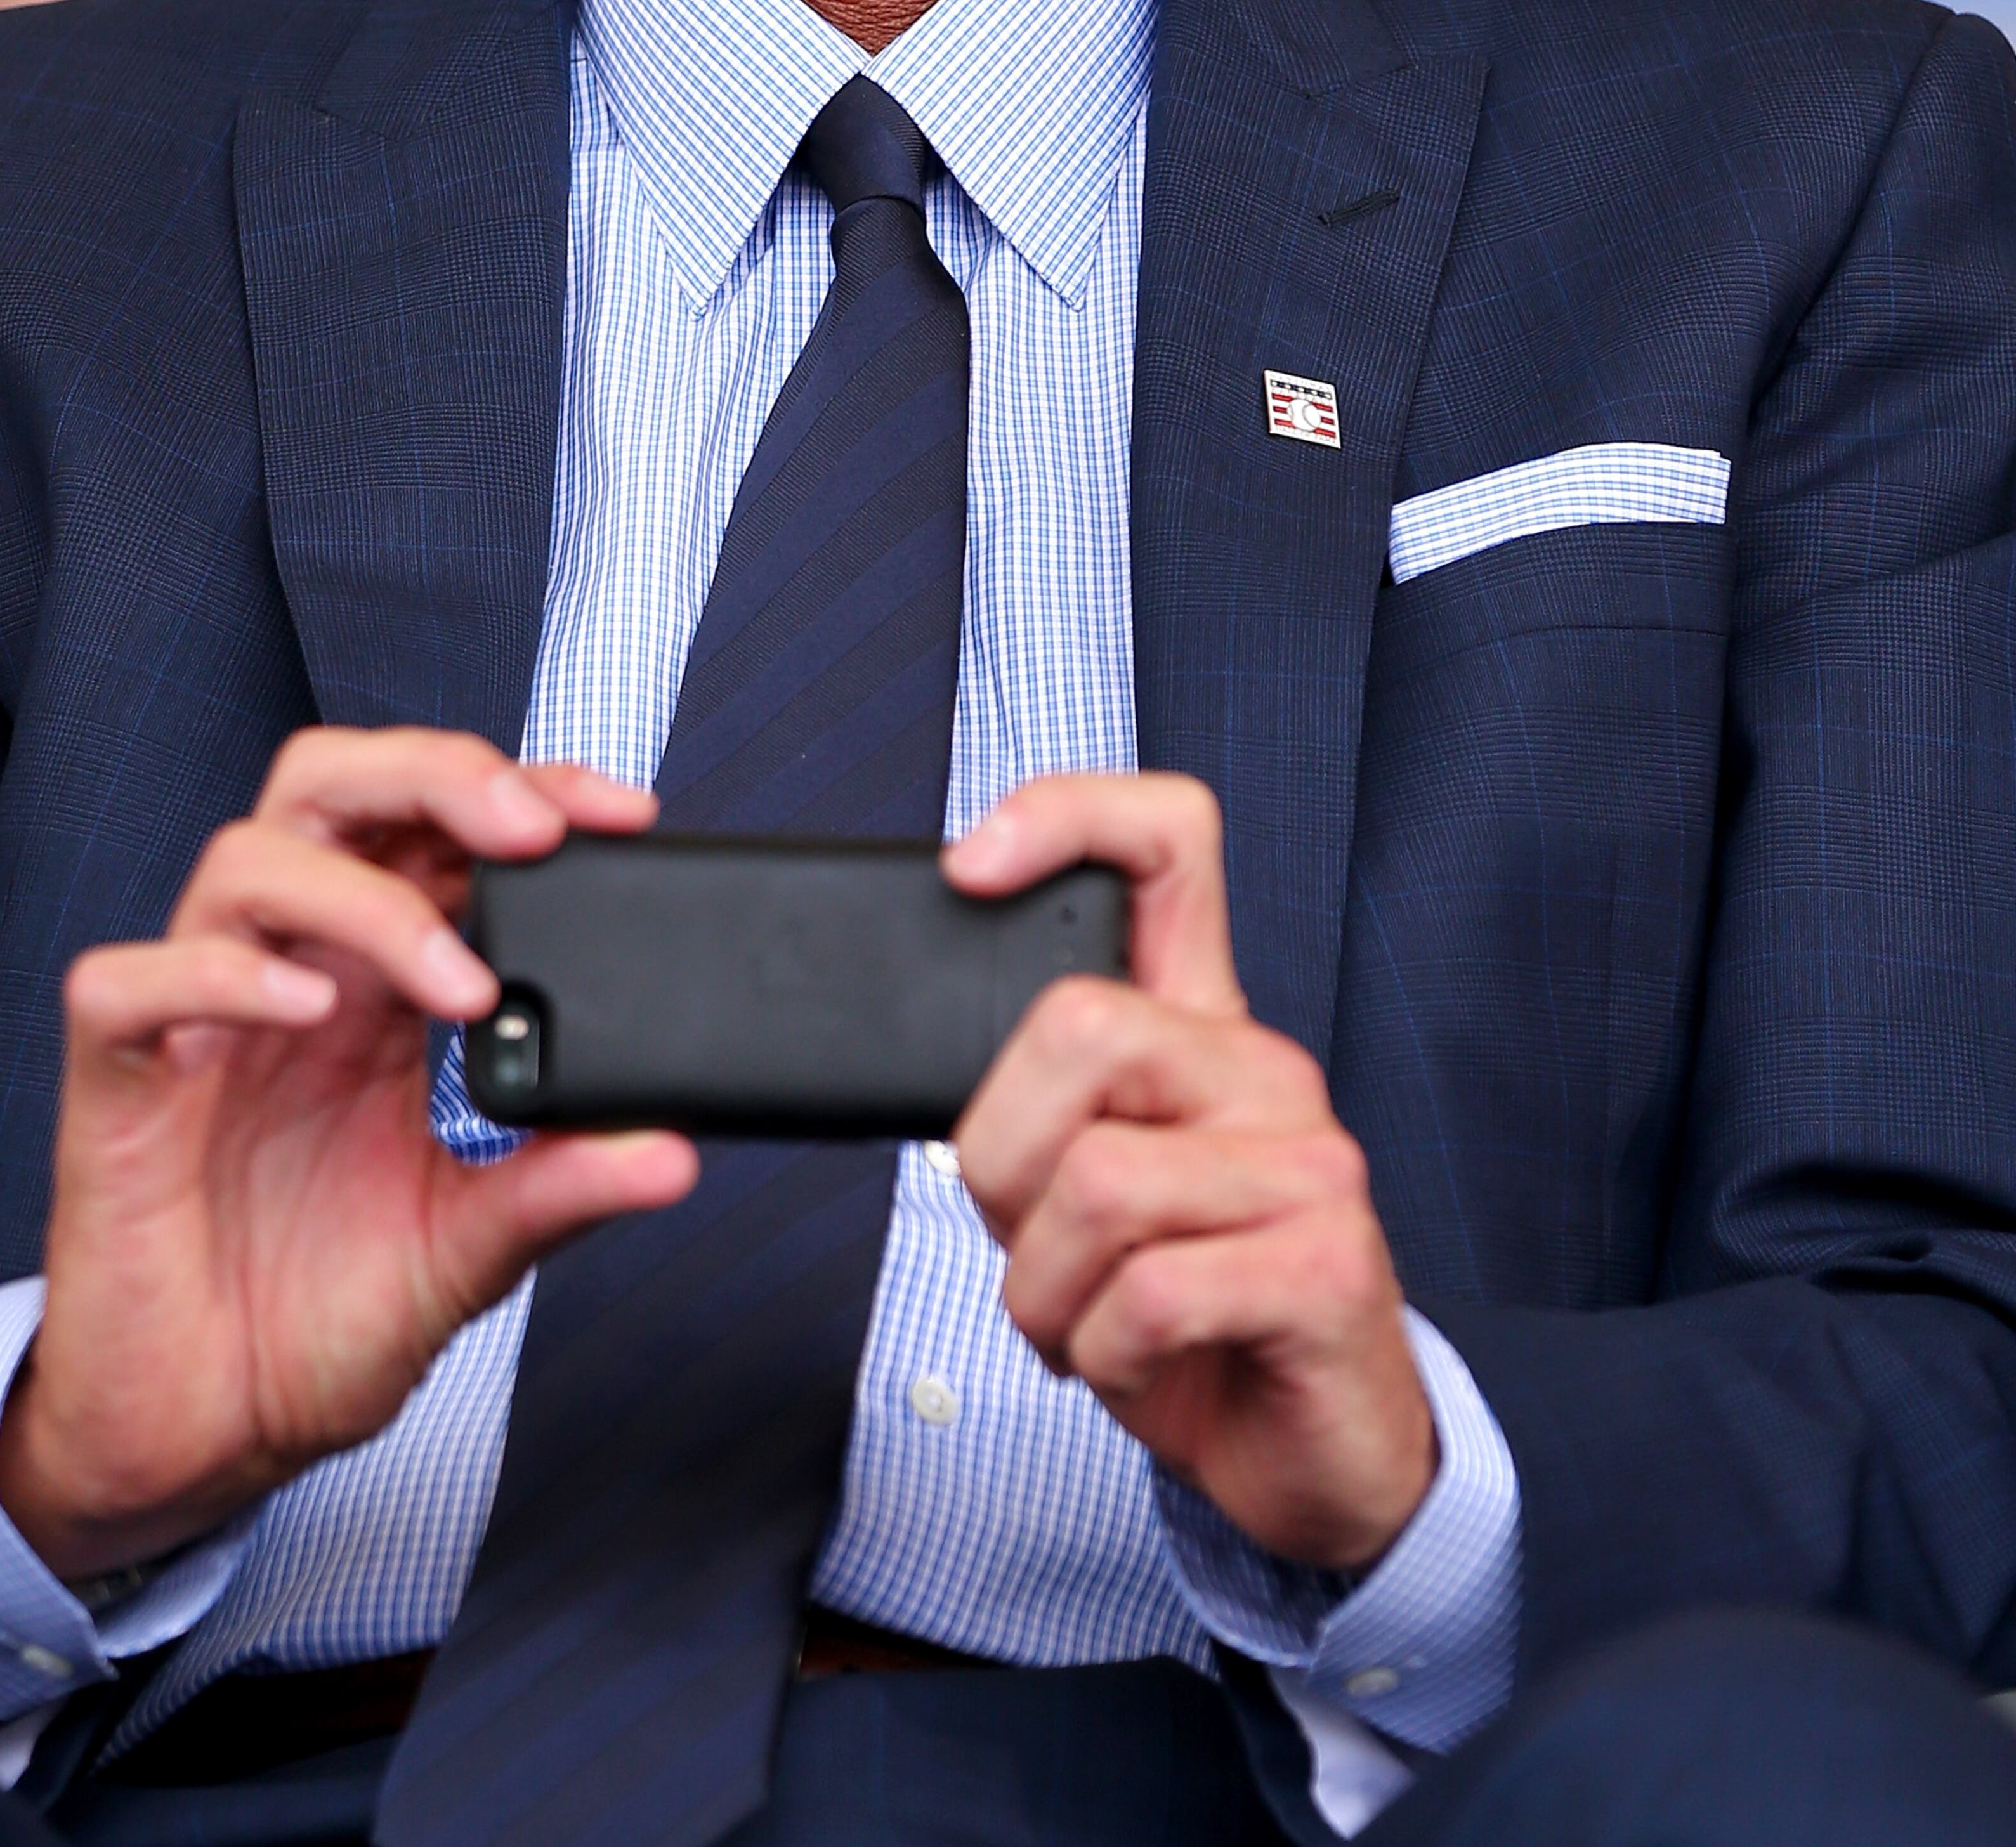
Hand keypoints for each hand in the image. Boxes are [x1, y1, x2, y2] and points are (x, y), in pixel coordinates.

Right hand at [0, 729, 696, 1580]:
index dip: (525, 788)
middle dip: (436, 772)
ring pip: (244, 858)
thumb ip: (558, 1190)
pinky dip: (216, 973)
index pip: (438, 825)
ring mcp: (199, 1022)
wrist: (207, 1440)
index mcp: (377, 990)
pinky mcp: (115, 1086)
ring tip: (458, 983)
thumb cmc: (318, 1324)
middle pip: (332, 786)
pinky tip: (302, 1004)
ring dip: (365, 897)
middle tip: (532, 833)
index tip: (623, 813)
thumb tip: (672, 1152)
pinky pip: (126, 981)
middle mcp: (291, 976)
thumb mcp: (470, 1253)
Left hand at [945, 772, 1434, 1573]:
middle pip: (1078, 1025)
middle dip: (1001, 1160)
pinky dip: (1103, 1355)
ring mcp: (1310, 1163)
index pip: (1165, 840)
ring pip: (1095, 1184)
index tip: (972, 865)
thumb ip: (1045, 1113)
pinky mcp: (1326, 1265)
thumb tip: (946, 1077)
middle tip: (1030, 1239)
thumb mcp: (1090, 1194)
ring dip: (1044, 1293)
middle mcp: (1263, 1070)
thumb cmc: (1188, 1322)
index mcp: (1202, 1028)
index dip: (1064, 813)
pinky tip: (1139, 1366)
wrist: (1315, 1460)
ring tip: (1086, 1325)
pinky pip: (1148, 1295)